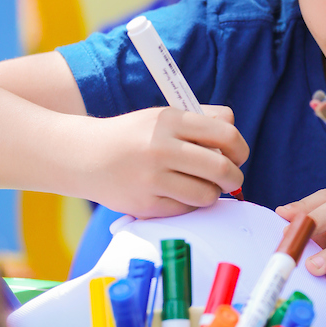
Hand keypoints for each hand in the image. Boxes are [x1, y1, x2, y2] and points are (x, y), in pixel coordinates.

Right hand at [83, 105, 248, 218]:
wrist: (85, 156)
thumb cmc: (134, 136)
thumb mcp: (163, 117)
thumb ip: (201, 121)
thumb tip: (234, 135)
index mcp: (170, 120)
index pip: (226, 134)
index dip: (240, 148)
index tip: (238, 155)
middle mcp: (161, 147)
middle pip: (222, 168)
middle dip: (234, 176)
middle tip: (231, 179)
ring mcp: (152, 178)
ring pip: (207, 194)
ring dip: (213, 193)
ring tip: (203, 187)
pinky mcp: (145, 204)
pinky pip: (186, 209)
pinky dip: (190, 204)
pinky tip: (179, 194)